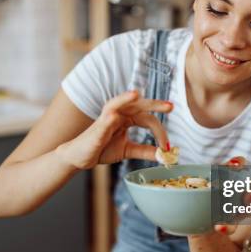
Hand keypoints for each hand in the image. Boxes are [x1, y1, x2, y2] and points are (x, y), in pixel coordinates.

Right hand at [57, 90, 172, 169]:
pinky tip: (113, 117)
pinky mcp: (96, 129)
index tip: (168, 148)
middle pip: (137, 105)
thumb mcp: (127, 150)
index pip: (148, 119)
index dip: (160, 132)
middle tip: (170, 106)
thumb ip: (144, 151)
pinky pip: (102, 122)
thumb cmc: (102, 149)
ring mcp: (106, 119)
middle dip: (154, 104)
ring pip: (117, 104)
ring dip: (125, 98)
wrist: (80, 157)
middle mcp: (118, 114)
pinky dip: (108, 119)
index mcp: (127, 118)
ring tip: (136, 94)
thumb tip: (163, 155)